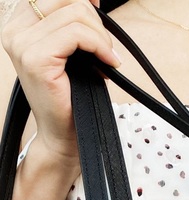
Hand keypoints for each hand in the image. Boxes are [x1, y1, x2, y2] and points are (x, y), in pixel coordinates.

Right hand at [1, 0, 120, 158]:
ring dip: (100, 36)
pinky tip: (109, 63)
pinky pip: (76, 35)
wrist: (64, 132)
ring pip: (74, 14)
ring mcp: (22, 44)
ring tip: (108, 58)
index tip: (100, 15)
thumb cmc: (72, 95)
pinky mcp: (36, 59)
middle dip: (94, 21)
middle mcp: (14, 30)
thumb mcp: (74, 52)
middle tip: (107, 49)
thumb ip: (77, 23)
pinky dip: (99, 46)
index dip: (83, 2)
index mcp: (19, 24)